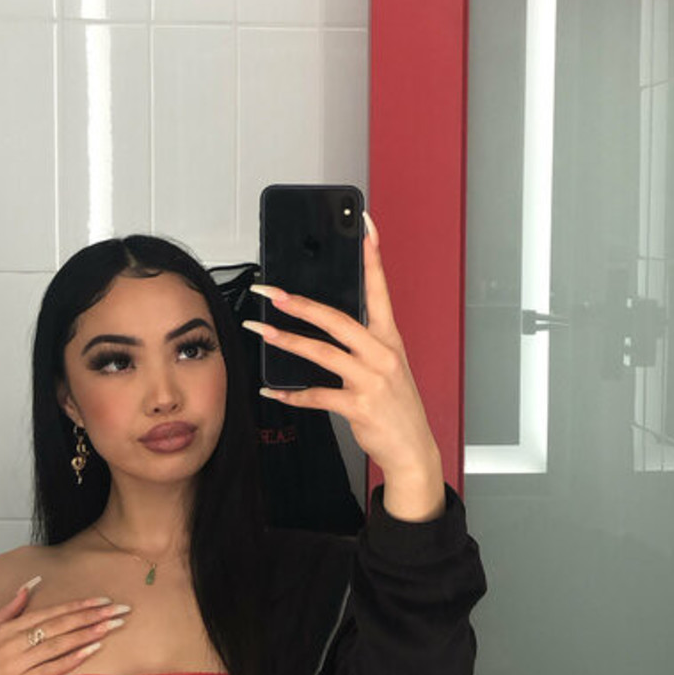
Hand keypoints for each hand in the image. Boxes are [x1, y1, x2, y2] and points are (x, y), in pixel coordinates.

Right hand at [0, 584, 131, 674]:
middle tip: (118, 609)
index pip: (49, 612)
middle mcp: (12, 642)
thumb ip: (10, 608)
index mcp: (6, 628)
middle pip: (58, 625)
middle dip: (91, 616)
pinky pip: (50, 670)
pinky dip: (72, 659)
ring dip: (86, 634)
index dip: (77, 606)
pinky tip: (91, 651)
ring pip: (57, 644)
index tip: (102, 600)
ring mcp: (14, 664)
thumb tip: (30, 586)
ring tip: (111, 626)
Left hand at [244, 214, 443, 493]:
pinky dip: (291, 394)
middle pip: (337, 319)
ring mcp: (371, 380)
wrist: (413, 448)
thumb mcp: (387, 365)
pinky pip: (316, 396)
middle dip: (300, 303)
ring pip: (321, 353)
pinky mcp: (359, 407)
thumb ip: (362, 343)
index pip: (380, 289)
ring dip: (286, 341)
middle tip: (272, 291)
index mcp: (389, 338)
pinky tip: (272, 390)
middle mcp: (382, 354)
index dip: (372, 256)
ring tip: (260, 330)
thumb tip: (324, 322)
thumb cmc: (396, 405)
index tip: (364, 226)